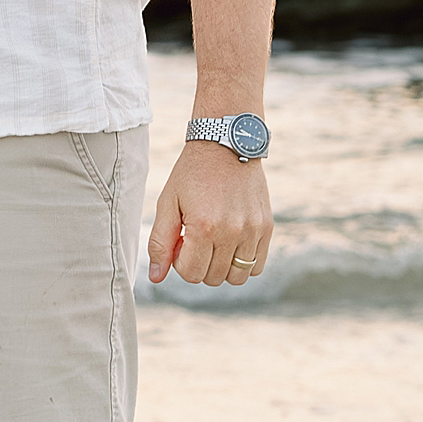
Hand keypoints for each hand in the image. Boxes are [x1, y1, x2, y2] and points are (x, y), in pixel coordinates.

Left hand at [147, 145, 271, 288]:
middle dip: (199, 264)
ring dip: (221, 267)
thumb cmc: (192, 174)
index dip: (180, 262)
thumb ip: (159, 242)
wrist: (225, 144)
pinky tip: (231, 243)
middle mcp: (232, 231)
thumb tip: (155, 277)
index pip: (191, 274)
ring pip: (237, 277)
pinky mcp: (267, 227)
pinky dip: (243, 262)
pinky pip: (257, 265)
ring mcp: (253, 230)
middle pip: (213, 278)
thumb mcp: (167, 203)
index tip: (180, 240)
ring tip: (214, 242)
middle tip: (195, 238)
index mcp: (204, 227)